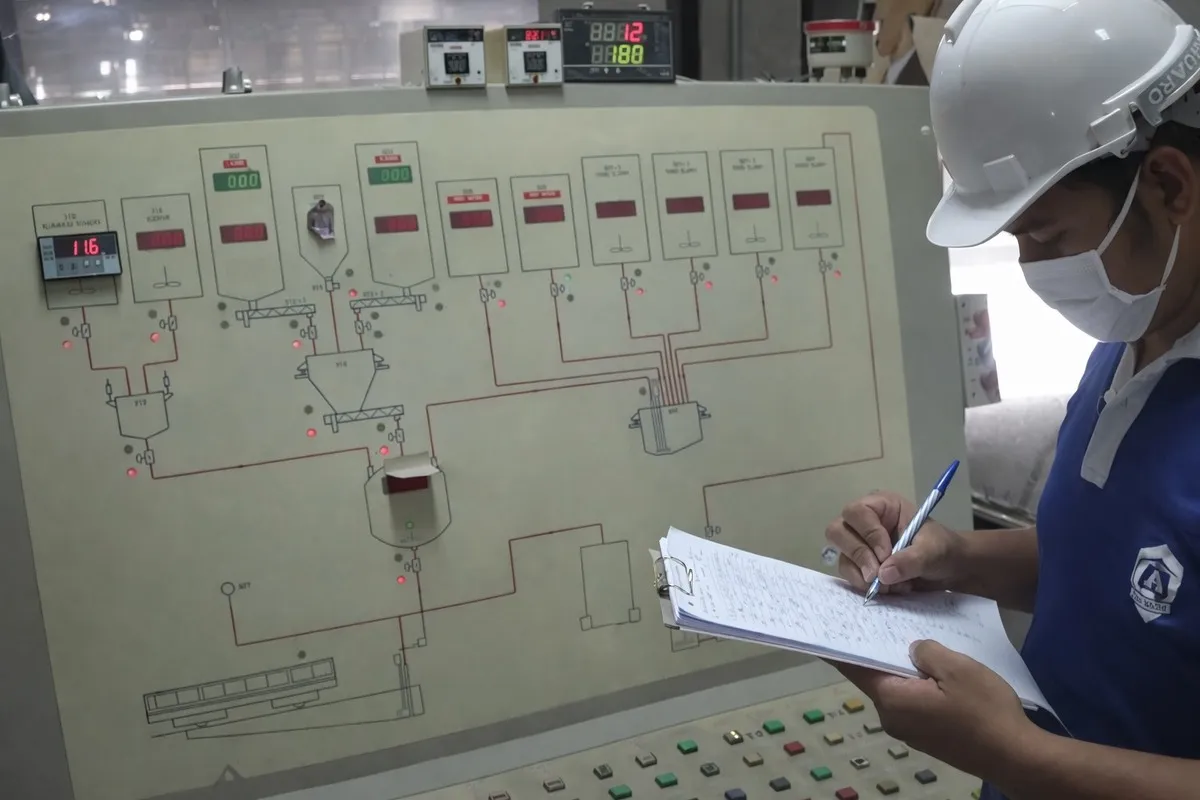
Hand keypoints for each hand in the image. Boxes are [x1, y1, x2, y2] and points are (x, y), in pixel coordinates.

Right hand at [825, 491, 964, 593]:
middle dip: (858, 555)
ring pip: (842, 555)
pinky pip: (849, 574)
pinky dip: (865, 585)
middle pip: (838, 531)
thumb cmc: (943, 549)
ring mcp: (859, 543)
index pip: (858, 512)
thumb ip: (911, 560)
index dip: (868, 534)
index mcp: (882, 506)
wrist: (949, 570)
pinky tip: (889, 588)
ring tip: (889, 586)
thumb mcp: (933, 551)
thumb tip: (883, 574)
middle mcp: (865, 522)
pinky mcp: (859, 565)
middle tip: (877, 575)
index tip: (885, 555)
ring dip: (862, 575)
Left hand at [831, 641, 1032, 778]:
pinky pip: (912, 702)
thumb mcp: (957, 668)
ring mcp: (909, 731)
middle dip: (876, 651)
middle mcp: (891, 717)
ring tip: (912, 641)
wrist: (1016, 757)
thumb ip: (926, 651)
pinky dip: (916, 685)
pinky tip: (933, 672)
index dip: (839, 647)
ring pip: (896, 689)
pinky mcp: (926, 737)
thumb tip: (911, 649)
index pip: (853, 668)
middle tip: (879, 620)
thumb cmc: (984, 710)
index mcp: (891, 699)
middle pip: (875, 677)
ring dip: (902, 669)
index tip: (826, 628)